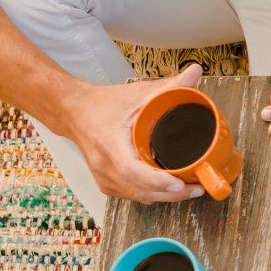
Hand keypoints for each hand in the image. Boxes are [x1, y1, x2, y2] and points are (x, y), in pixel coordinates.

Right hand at [58, 64, 206, 203]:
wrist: (73, 111)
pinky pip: (131, 195)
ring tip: (189, 190)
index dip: (157, 181)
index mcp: (110, 146)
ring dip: (164, 197)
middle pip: (140, 190)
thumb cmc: (102, 104)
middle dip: (171, 194)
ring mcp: (104, 178)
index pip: (133, 172)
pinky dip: (151, 194)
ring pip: (137, 196)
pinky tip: (168, 190)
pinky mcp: (106, 183)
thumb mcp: (137, 93)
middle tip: (197, 188)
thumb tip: (196, 73)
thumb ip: (170, 85)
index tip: (179, 183)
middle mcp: (104, 166)